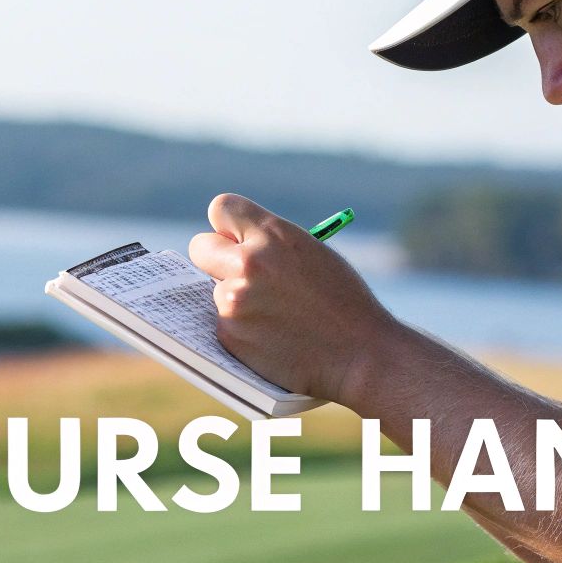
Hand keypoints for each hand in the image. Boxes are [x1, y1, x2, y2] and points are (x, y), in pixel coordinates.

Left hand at [187, 193, 398, 404]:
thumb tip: (235, 247)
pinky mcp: (229, 334)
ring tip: (275, 316)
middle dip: (214, 258)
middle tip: (233, 272)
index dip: (229, 226)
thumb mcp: (313, 255)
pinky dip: (241, 329)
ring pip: (214, 289)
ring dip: (235, 299)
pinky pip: (222, 323)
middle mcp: (248, 262)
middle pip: (200, 246)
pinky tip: (272, 337)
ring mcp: (234, 299)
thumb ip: (272, 246)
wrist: (361, 354)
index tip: (236, 237)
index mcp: (274, 235)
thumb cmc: (345, 303)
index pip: (222, 209)